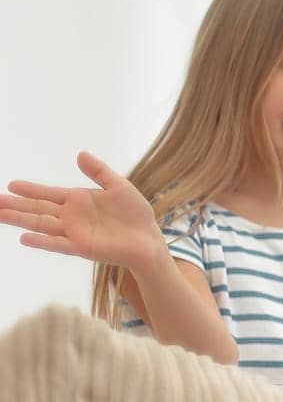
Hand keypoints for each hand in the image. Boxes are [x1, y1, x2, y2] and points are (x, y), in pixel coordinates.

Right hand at [1, 152, 164, 272]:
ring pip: (41, 225)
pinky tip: (24, 238)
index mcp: (78, 201)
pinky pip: (58, 244)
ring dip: (19, 220)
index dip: (30, 190)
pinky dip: (42, 241)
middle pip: (37, 209)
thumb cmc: (136, 216)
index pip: (47, 194)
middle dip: (15, 205)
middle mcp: (71, 217)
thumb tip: (80, 154)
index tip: (11, 185)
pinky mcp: (83, 247)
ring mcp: (75, 233)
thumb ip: (99, 171)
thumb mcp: (119, 186)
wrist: (150, 240)